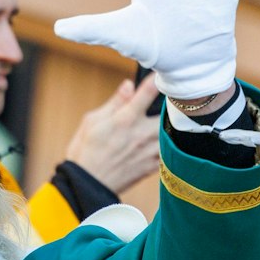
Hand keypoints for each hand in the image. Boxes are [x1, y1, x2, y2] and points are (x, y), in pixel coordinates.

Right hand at [63, 76, 162, 191]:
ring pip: (172, 132)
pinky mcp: (152, 165)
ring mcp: (149, 151)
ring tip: (174, 118)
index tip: (162, 73)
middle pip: (169, 113)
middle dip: (172, 105)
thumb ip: (114, 103)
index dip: (157, 79)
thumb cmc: (84, 151)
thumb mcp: (91, 122)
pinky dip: (170, 143)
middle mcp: (141, 134)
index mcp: (125, 119)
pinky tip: (165, 139)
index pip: (148, 92)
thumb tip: (129, 85)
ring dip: (172, 124)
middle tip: (173, 99)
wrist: (87, 186)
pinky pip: (169, 151)